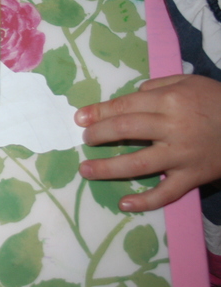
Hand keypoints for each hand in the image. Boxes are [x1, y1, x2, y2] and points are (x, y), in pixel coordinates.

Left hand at [75, 75, 220, 211]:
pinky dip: (145, 201)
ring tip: (86, 170)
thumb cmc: (218, 100)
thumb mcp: (189, 81)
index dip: (99, 112)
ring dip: (108, 168)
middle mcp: (173, 127)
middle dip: (99, 135)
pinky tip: (124, 204)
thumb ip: (157, 85)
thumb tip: (131, 95)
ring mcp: (182, 155)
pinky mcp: (193, 177)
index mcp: (170, 100)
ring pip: (138, 163)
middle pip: (126, 130)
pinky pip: (166, 192)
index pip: (125, 106)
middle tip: (84, 139)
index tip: (80, 118)